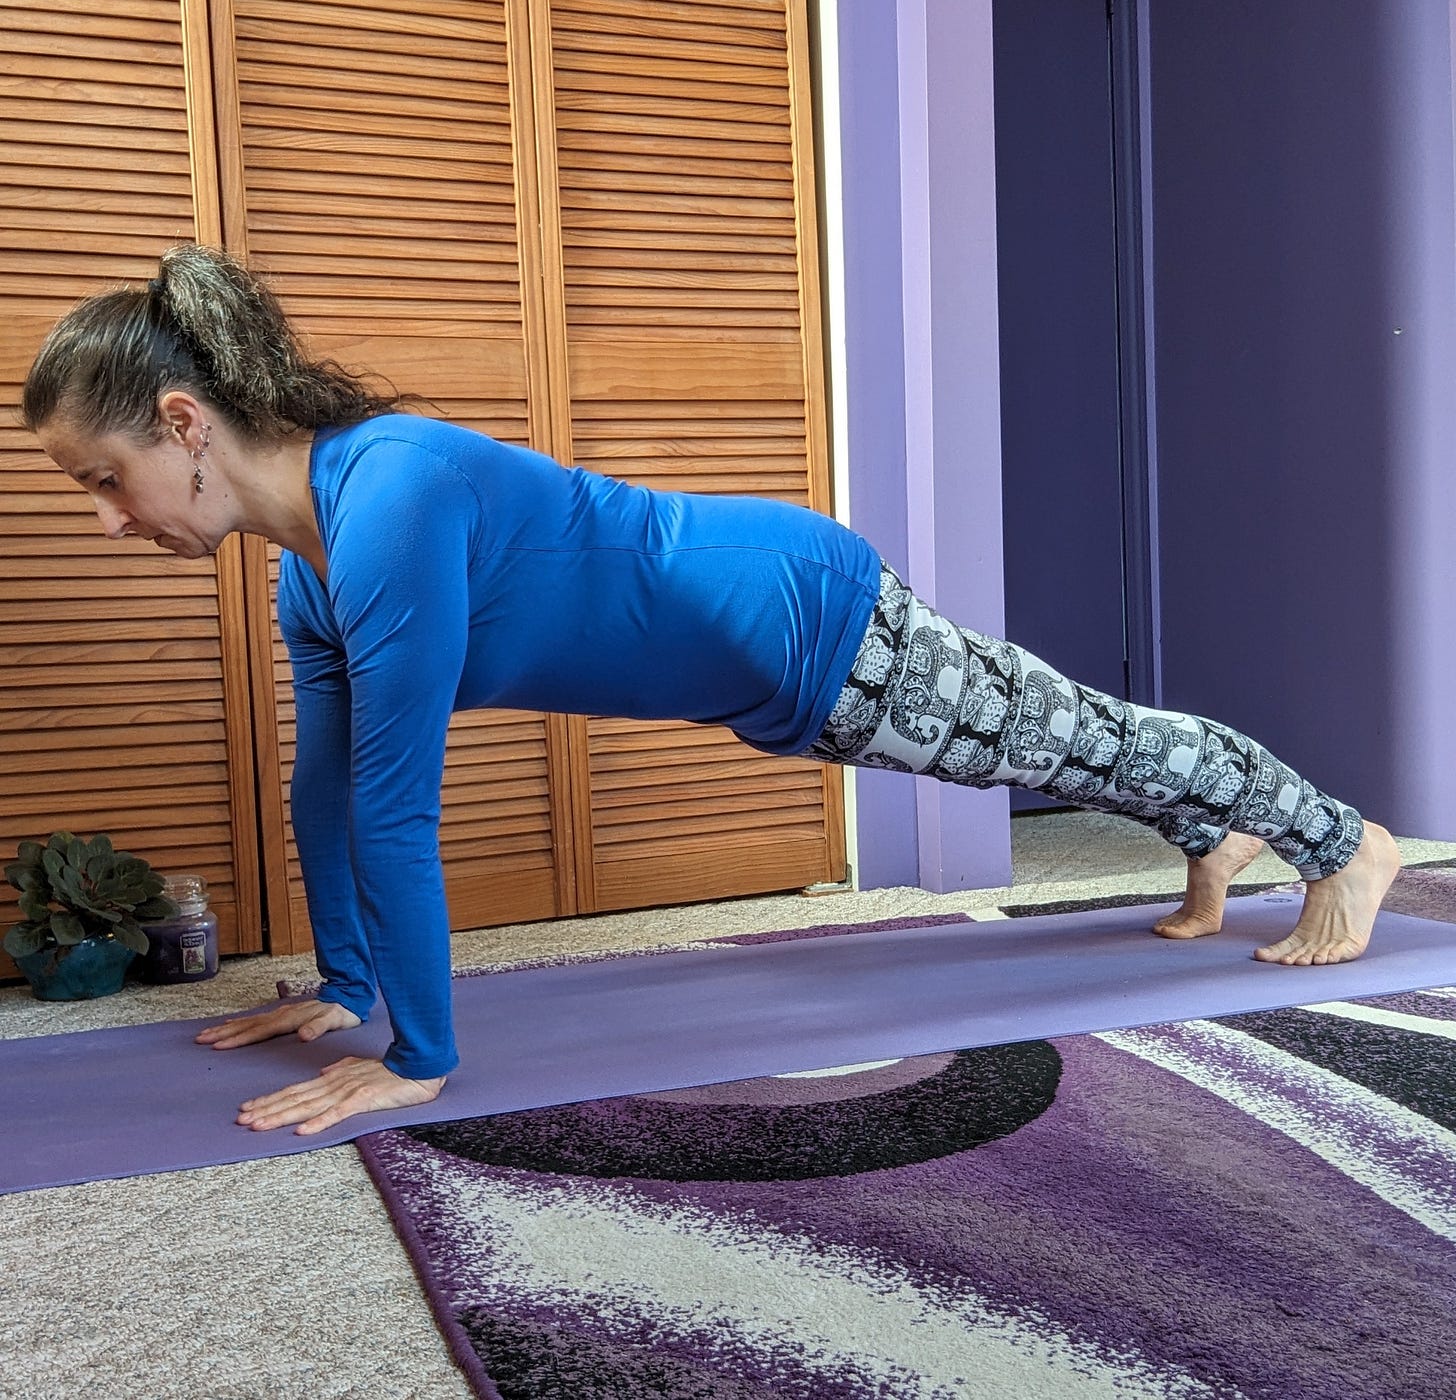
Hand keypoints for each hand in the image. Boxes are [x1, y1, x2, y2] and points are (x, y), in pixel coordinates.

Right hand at [195, 998, 361, 1049]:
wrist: (349, 996)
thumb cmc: (343, 1012)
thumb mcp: (335, 1020)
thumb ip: (319, 1027)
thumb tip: (304, 1034)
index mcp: (290, 1019)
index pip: (259, 1031)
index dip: (239, 1039)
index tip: (219, 1046)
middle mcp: (281, 1014)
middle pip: (247, 1025)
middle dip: (223, 1033)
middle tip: (201, 1040)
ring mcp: (280, 1013)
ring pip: (248, 1021)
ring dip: (227, 1028)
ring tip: (206, 1034)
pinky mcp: (283, 1014)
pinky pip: (255, 1019)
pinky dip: (239, 1022)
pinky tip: (229, 1025)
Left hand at [237, 1056, 446, 1135]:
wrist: (419, 1067)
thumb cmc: (392, 1070)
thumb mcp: (360, 1067)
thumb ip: (340, 1070)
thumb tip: (322, 1075)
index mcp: (332, 1078)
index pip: (294, 1090)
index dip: (270, 1099)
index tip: (247, 1108)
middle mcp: (334, 1084)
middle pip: (295, 1098)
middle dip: (266, 1109)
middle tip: (241, 1119)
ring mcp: (347, 1091)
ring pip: (308, 1106)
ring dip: (282, 1116)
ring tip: (258, 1124)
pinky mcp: (363, 1099)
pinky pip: (337, 1113)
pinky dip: (318, 1122)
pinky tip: (302, 1131)